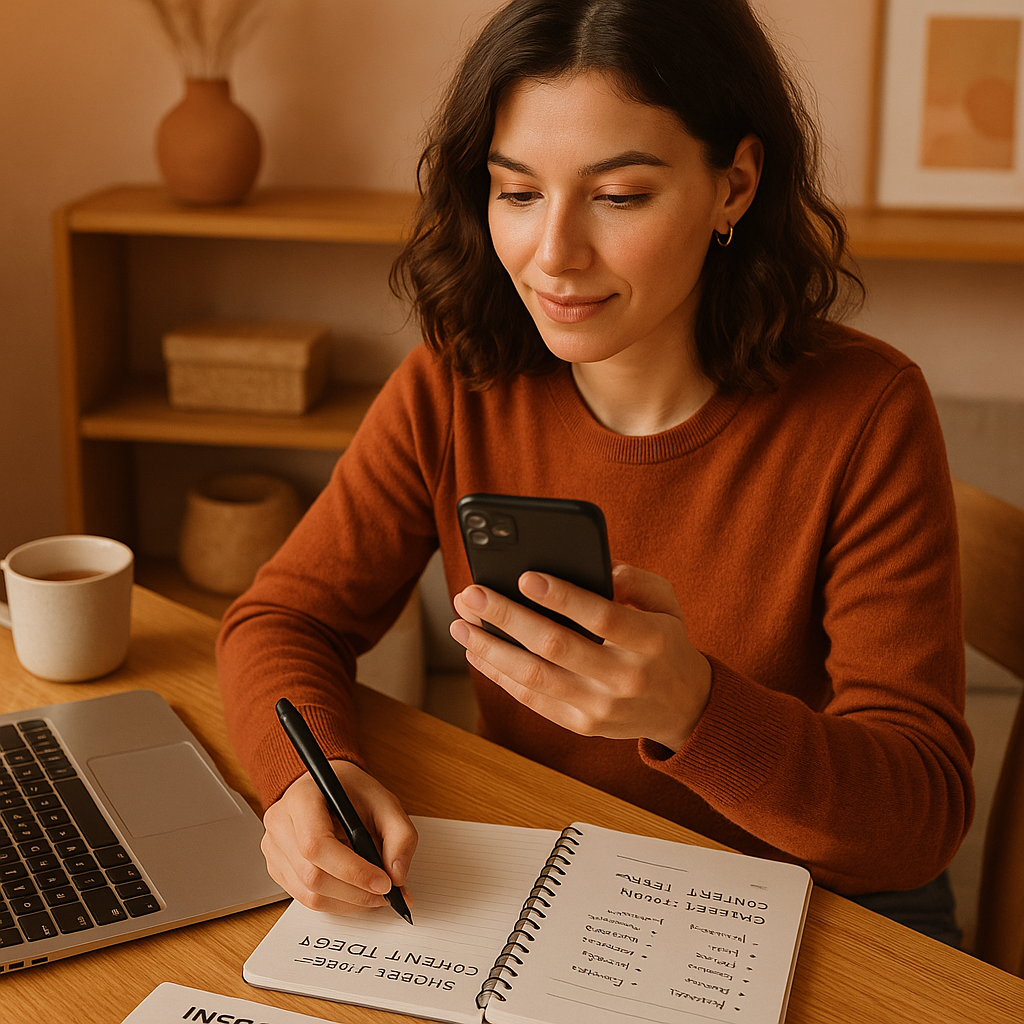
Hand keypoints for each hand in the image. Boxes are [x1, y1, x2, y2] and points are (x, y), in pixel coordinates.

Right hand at [261, 760, 417, 914]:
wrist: (329, 788)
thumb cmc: (353, 792)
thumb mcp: (386, 802)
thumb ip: (400, 836)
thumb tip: (397, 876)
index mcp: (301, 799)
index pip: (317, 845)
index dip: (352, 870)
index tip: (384, 882)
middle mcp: (280, 825)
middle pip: (313, 875)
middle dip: (355, 892)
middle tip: (386, 894)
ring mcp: (274, 849)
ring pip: (309, 894)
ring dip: (348, 902)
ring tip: (375, 895)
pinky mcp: (277, 868)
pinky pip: (306, 898)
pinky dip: (337, 902)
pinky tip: (356, 893)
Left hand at [450, 561, 711, 750]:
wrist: (683, 708)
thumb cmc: (665, 641)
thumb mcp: (667, 603)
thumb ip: (634, 580)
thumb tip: (591, 566)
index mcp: (651, 642)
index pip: (601, 617)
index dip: (561, 597)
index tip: (524, 576)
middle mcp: (626, 679)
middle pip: (556, 647)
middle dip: (507, 618)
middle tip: (471, 594)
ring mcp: (602, 709)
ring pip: (535, 678)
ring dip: (490, 648)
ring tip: (461, 623)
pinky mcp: (582, 726)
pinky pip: (532, 699)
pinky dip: (499, 674)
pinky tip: (477, 651)